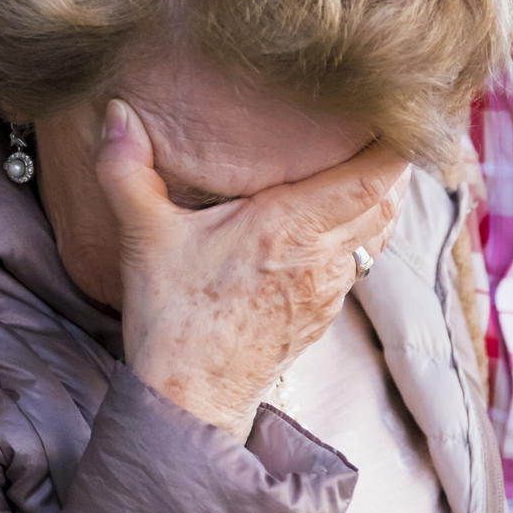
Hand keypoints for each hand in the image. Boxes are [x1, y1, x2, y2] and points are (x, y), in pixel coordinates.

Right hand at [97, 99, 409, 439]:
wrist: (189, 401)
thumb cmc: (172, 319)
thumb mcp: (144, 237)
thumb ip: (126, 169)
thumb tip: (116, 112)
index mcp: (289, 228)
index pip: (371, 178)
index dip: (395, 142)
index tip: (396, 111)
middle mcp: (321, 256)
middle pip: (388, 199)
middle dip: (394, 160)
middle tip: (385, 123)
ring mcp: (329, 289)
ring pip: (379, 231)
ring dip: (381, 195)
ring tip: (371, 158)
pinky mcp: (324, 313)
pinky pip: (360, 260)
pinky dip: (363, 229)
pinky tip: (342, 213)